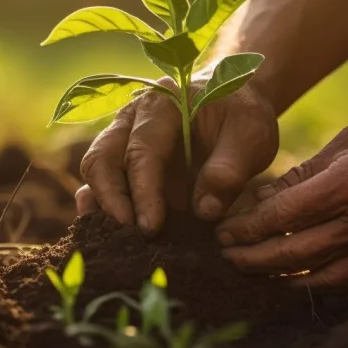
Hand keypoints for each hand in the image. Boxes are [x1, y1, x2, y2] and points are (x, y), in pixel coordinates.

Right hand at [75, 75, 279, 235]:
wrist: (237, 107)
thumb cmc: (242, 118)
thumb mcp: (251, 136)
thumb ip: (230, 170)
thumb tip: (205, 211)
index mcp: (162, 105)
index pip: (142, 150)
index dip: (143, 191)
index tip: (151, 227)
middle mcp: (132, 119)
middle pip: (103, 158)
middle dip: (111, 201)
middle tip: (131, 236)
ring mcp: (123, 140)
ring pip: (96, 172)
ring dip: (102, 207)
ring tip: (112, 241)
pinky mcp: (124, 163)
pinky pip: (102, 185)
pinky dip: (102, 208)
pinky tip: (105, 233)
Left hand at [216, 87, 347, 290]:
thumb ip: (311, 169)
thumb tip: (270, 195)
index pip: (282, 216)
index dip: (247, 228)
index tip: (224, 231)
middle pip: (295, 253)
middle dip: (254, 258)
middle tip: (228, 257)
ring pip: (325, 277)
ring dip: (286, 278)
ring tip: (261, 272)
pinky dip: (332, 283)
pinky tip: (313, 278)